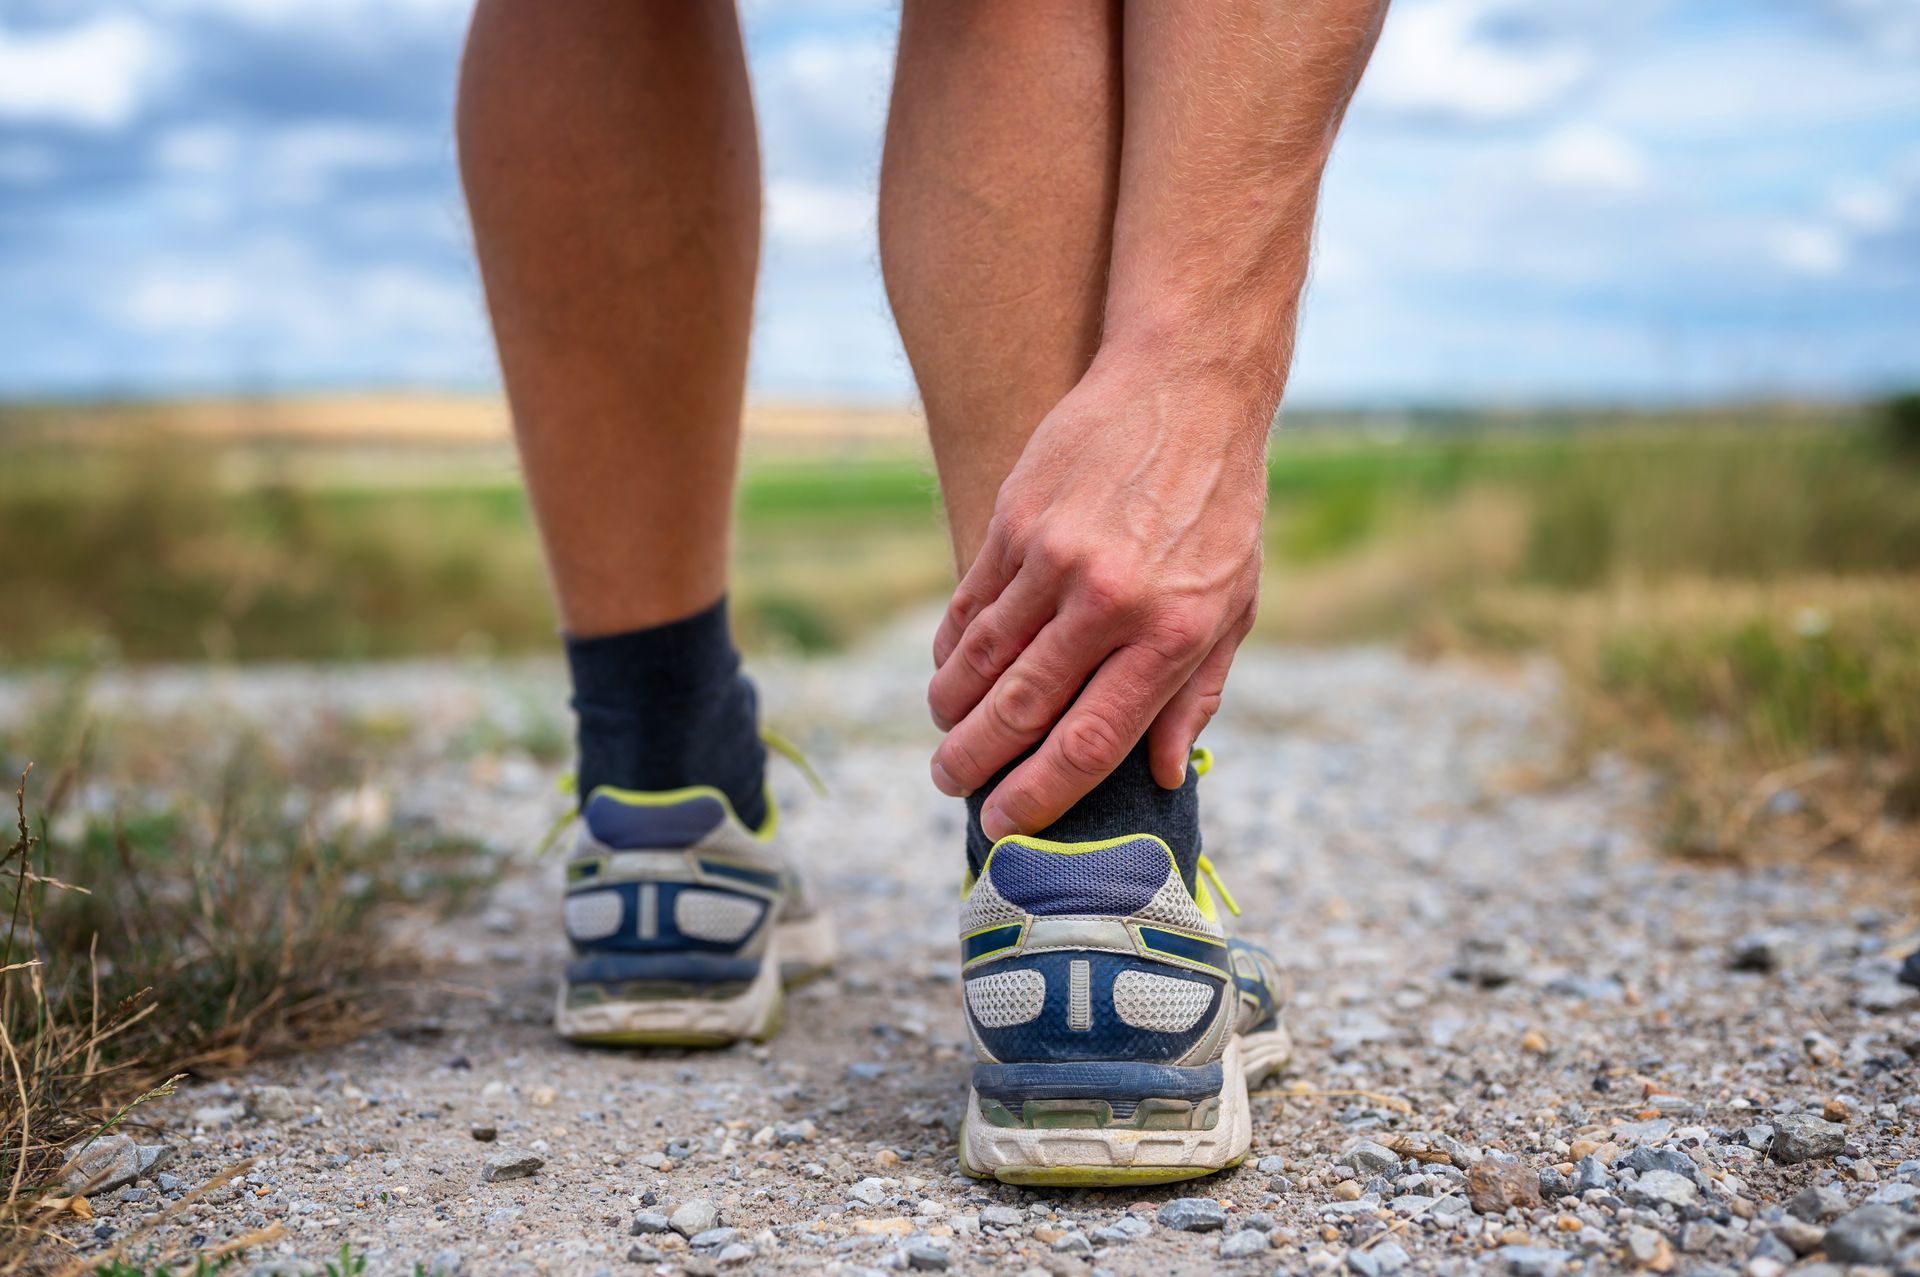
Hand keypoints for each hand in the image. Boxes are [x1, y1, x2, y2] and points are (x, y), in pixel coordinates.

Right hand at [927, 351, 1268, 841]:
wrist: (1187, 388)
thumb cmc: (1220, 509)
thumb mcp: (1235, 606)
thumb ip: (1194, 693)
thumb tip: (1159, 774)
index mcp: (1170, 637)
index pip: (1088, 742)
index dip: (1038, 796)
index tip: (1004, 826)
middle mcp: (1110, 603)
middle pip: (1021, 710)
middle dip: (975, 763)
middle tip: (951, 786)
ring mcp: (1056, 558)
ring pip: (982, 659)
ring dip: (952, 710)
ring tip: (944, 737)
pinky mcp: (1017, 520)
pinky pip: (971, 602)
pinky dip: (952, 647)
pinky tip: (947, 671)